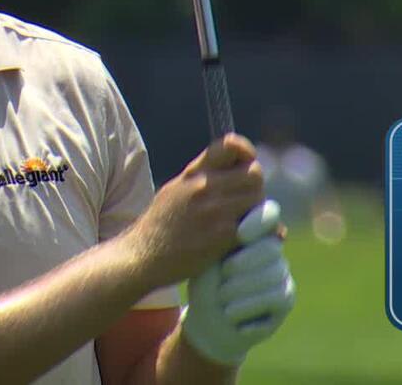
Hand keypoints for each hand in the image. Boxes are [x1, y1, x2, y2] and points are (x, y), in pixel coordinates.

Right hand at [122, 134, 264, 288]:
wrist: (143, 255)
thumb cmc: (160, 225)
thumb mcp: (175, 190)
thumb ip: (203, 178)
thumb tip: (236, 174)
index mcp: (193, 173)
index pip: (230, 145)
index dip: (246, 152)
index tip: (247, 165)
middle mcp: (205, 186)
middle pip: (254, 175)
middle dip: (255, 189)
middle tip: (247, 206)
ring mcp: (214, 210)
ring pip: (258, 200)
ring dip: (259, 213)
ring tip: (246, 224)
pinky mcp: (222, 235)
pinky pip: (257, 228)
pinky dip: (259, 236)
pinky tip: (247, 242)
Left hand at [180, 199, 295, 364]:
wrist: (206, 320)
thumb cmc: (204, 283)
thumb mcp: (206, 259)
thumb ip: (223, 240)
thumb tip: (239, 226)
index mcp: (252, 230)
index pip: (269, 213)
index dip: (259, 221)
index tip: (241, 234)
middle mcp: (272, 248)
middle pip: (270, 248)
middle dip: (242, 266)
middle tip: (221, 279)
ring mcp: (282, 272)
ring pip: (271, 275)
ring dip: (240, 291)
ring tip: (221, 300)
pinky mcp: (287, 298)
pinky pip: (276, 297)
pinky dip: (248, 307)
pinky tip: (231, 314)